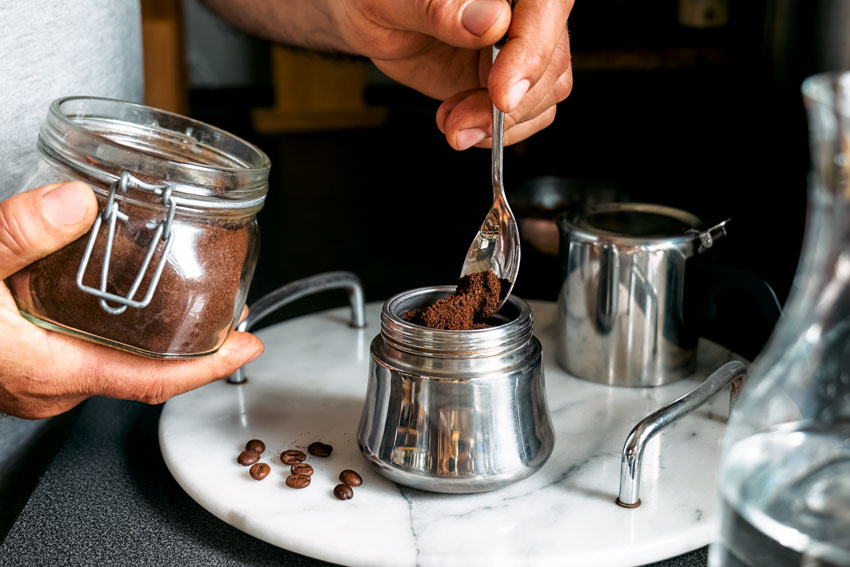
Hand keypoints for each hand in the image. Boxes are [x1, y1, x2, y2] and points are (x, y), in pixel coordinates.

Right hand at [0, 182, 263, 418]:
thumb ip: (19, 234)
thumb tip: (76, 204)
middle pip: (144, 370)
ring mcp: (41, 382)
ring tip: (191, 301)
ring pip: (118, 362)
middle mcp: (52, 386)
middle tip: (229, 312)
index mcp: (50, 369)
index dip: (208, 367)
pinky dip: (123, 332)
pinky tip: (128, 303)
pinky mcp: (31, 369)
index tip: (248, 347)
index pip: (151, 380)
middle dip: (193, 344)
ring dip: (157, 336)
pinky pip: (93, 354)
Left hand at [332, 0, 573, 148]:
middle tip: (461, 123)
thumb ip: (439, 6)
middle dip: (508, 106)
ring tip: (452, 122)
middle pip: (551, 61)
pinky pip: (527, 114)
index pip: (548, 6)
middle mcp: (522, 12)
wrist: (367, 17)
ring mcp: (518, 47)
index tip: (502, 95)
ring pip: (545, 93)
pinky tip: (459, 123)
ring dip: (500, 124)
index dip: (533, 52)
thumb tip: (489, 20)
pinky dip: (495, 132)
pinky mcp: (507, 78)